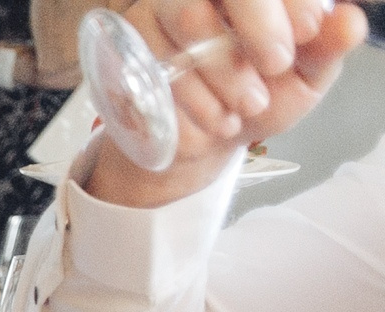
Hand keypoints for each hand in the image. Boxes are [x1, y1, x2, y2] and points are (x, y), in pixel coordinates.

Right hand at [89, 0, 365, 197]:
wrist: (206, 137)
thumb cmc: (260, 93)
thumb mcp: (303, 76)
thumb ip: (326, 49)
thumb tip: (350, 22)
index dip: (281, 4)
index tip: (307, 33)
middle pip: (204, 0)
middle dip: (246, 41)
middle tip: (269, 79)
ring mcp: (153, 15)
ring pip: (179, 33)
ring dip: (217, 79)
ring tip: (243, 109)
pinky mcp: (122, 53)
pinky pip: (147, 76)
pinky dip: (186, 107)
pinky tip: (210, 121)